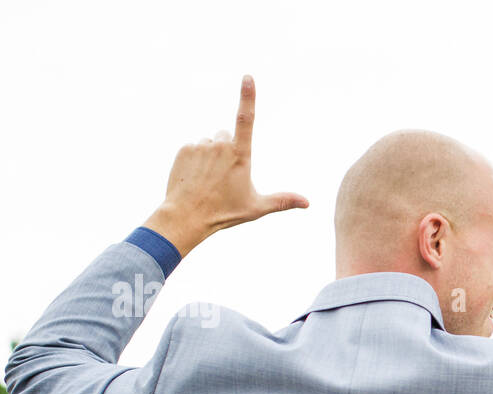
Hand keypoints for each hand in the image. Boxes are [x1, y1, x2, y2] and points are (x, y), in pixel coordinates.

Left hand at [141, 75, 307, 255]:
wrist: (186, 216)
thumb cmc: (224, 213)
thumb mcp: (257, 208)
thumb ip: (283, 201)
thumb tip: (308, 203)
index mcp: (240, 155)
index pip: (246, 118)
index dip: (248, 96)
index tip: (248, 77)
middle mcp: (220, 145)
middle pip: (227, 136)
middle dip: (228, 149)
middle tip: (225, 177)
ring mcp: (201, 146)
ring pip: (210, 143)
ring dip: (211, 155)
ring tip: (209, 180)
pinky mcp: (184, 150)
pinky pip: (194, 148)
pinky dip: (196, 160)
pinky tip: (196, 178)